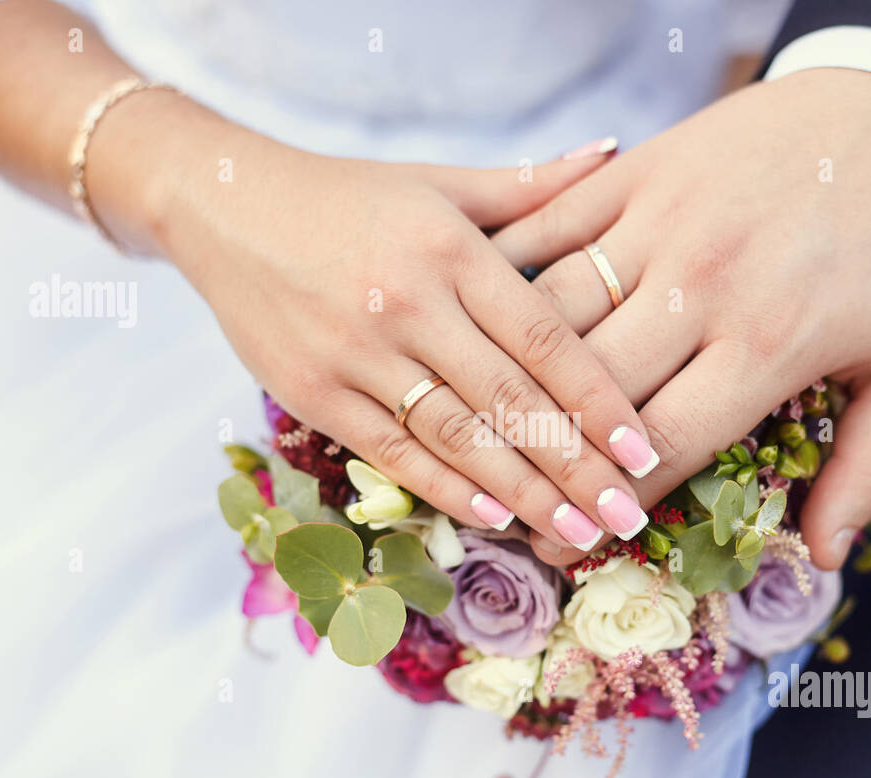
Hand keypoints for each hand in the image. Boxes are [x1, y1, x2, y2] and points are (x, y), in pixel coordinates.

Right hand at [126, 97, 657, 548]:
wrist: (224, 204)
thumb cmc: (349, 198)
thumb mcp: (440, 183)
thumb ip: (530, 186)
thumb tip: (615, 149)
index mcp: (451, 249)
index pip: (545, 336)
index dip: (599, 399)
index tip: (646, 448)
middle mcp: (408, 302)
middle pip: (510, 400)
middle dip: (576, 466)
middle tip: (629, 517)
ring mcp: (356, 351)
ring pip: (457, 436)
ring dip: (524, 493)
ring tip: (579, 535)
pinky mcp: (312, 391)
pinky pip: (391, 450)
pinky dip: (445, 487)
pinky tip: (496, 518)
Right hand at [492, 69, 870, 567]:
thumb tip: (826, 554)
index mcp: (769, 341)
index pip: (663, 448)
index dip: (606, 510)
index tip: (567, 550)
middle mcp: (702, 283)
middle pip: (591, 393)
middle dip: (547, 466)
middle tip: (520, 508)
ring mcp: (658, 219)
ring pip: (549, 317)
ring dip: (512, 381)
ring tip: (493, 436)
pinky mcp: (630, 173)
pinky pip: (544, 234)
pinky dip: (504, 284)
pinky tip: (485, 332)